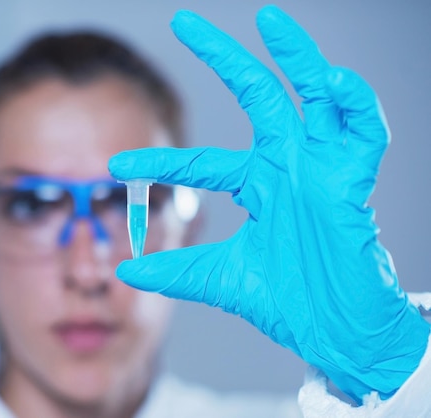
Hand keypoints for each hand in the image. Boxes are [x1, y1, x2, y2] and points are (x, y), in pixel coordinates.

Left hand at [108, 6, 428, 402]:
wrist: (334, 330)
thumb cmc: (287, 300)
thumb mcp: (220, 278)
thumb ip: (176, 271)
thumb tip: (124, 270)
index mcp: (258, 183)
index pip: (202, 162)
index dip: (163, 160)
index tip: (118, 165)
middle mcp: (288, 165)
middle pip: (257, 95)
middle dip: (223, 56)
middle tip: (185, 20)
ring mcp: (321, 168)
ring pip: (313, 98)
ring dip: (298, 57)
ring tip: (271, 21)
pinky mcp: (354, 180)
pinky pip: (363, 131)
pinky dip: (354, 104)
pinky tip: (331, 81)